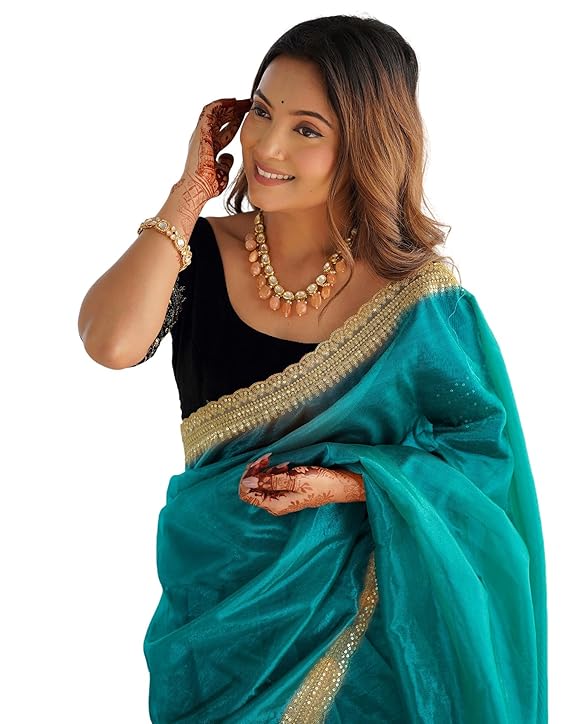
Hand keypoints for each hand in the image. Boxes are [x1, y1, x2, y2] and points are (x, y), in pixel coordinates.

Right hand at [172, 97, 251, 200]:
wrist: (198, 187)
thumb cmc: (209, 185)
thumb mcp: (222, 171)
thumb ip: (225, 162)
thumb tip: (229, 157)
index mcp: (210, 148)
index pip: (225, 131)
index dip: (236, 123)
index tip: (249, 117)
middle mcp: (204, 138)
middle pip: (220, 119)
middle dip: (234, 111)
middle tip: (247, 105)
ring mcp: (201, 134)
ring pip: (215, 112)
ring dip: (229, 106)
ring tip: (242, 101)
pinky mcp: (201, 132)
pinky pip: (209, 111)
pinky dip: (220, 105)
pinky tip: (233, 102)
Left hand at [238, 453, 364, 516]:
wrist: (339, 486)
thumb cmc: (320, 483)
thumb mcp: (294, 479)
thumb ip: (270, 481)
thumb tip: (248, 482)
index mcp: (274, 504)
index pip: (246, 494)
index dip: (247, 477)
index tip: (258, 463)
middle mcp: (274, 504)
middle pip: (252, 487)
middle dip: (257, 470)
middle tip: (267, 457)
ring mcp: (280, 498)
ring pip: (262, 482)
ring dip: (268, 469)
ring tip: (283, 463)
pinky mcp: (286, 491)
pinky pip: (272, 481)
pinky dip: (275, 471)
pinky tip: (286, 465)